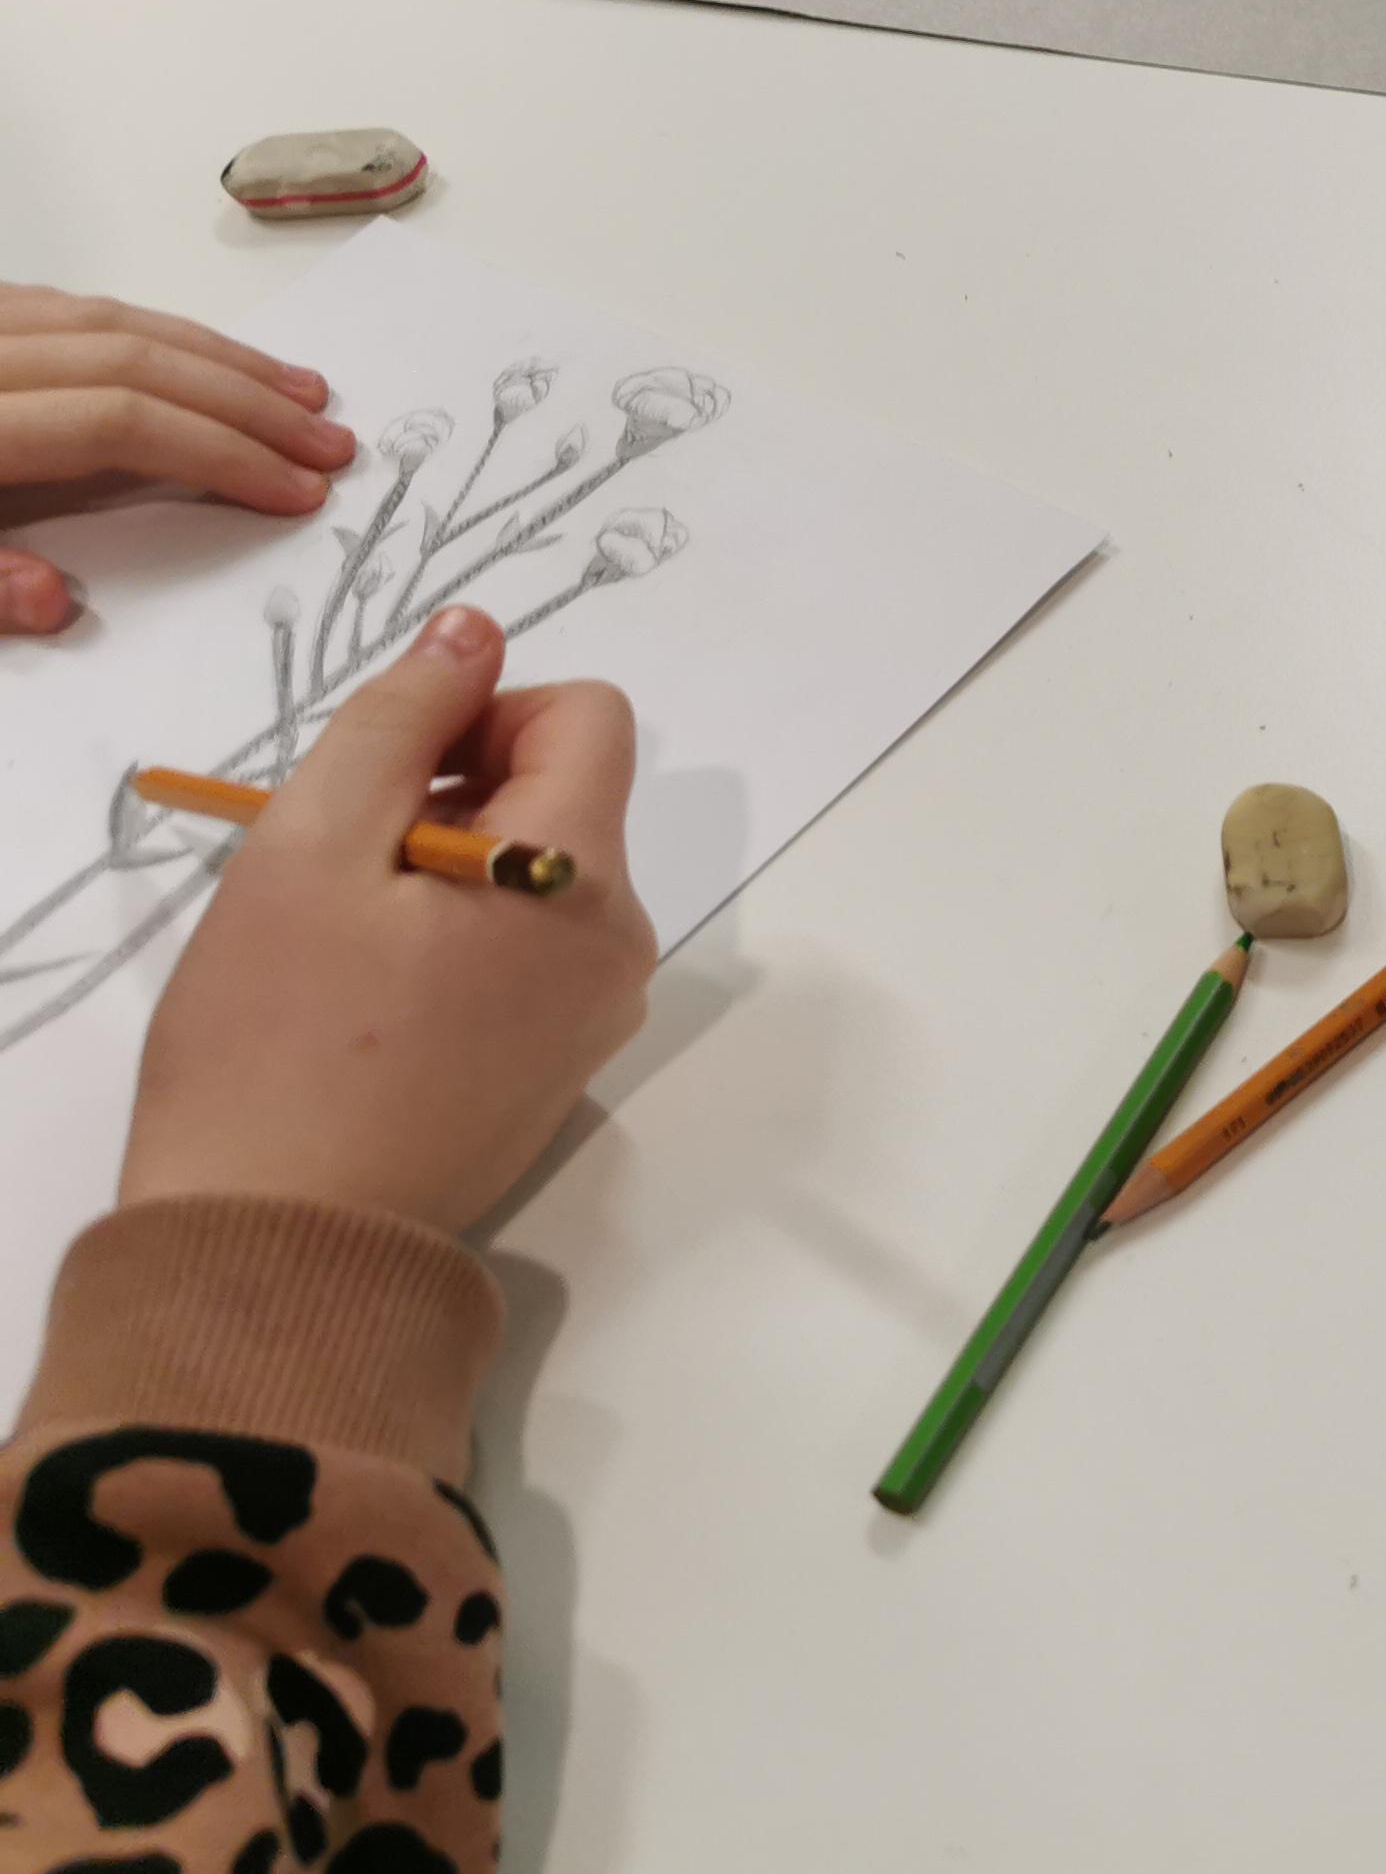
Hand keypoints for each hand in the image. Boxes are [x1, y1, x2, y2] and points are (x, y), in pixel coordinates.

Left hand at [0, 284, 356, 636]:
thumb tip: (50, 600)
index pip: (119, 423)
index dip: (218, 453)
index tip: (295, 491)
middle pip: (133, 361)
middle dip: (246, 404)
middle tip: (329, 442)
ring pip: (111, 318)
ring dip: (216, 357)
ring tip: (300, 390)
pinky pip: (72, 304)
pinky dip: (152, 328)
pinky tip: (198, 355)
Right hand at [120, 604, 658, 1235]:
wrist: (280, 1242)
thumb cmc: (276, 1041)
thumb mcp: (311, 842)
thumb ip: (401, 718)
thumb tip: (474, 630)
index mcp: (580, 875)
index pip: (588, 714)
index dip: (487, 711)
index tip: (395, 775)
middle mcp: (621, 940)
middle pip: (565, 794)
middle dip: (454, 798)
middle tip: (341, 869)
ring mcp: (598, 1011)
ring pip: (540, 873)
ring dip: (448, 870)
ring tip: (347, 943)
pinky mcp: (561, 1065)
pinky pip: (530, 949)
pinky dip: (459, 938)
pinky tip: (370, 999)